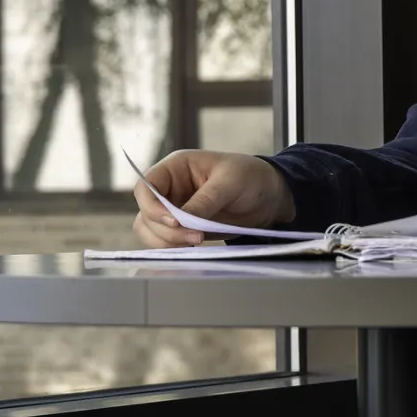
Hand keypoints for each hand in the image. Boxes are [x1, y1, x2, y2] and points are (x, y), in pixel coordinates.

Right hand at [131, 150, 296, 248]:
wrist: (270, 197)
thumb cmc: (251, 177)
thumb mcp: (229, 183)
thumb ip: (204, 202)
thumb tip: (181, 221)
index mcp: (176, 168)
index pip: (146, 187)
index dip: (152, 206)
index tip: (174, 221)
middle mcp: (171, 189)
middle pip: (146, 213)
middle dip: (166, 230)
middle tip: (196, 236)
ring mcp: (175, 210)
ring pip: (151, 230)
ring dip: (168, 242)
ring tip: (197, 242)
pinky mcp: (184, 229)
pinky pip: (166, 241)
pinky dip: (174, 248)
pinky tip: (194, 247)